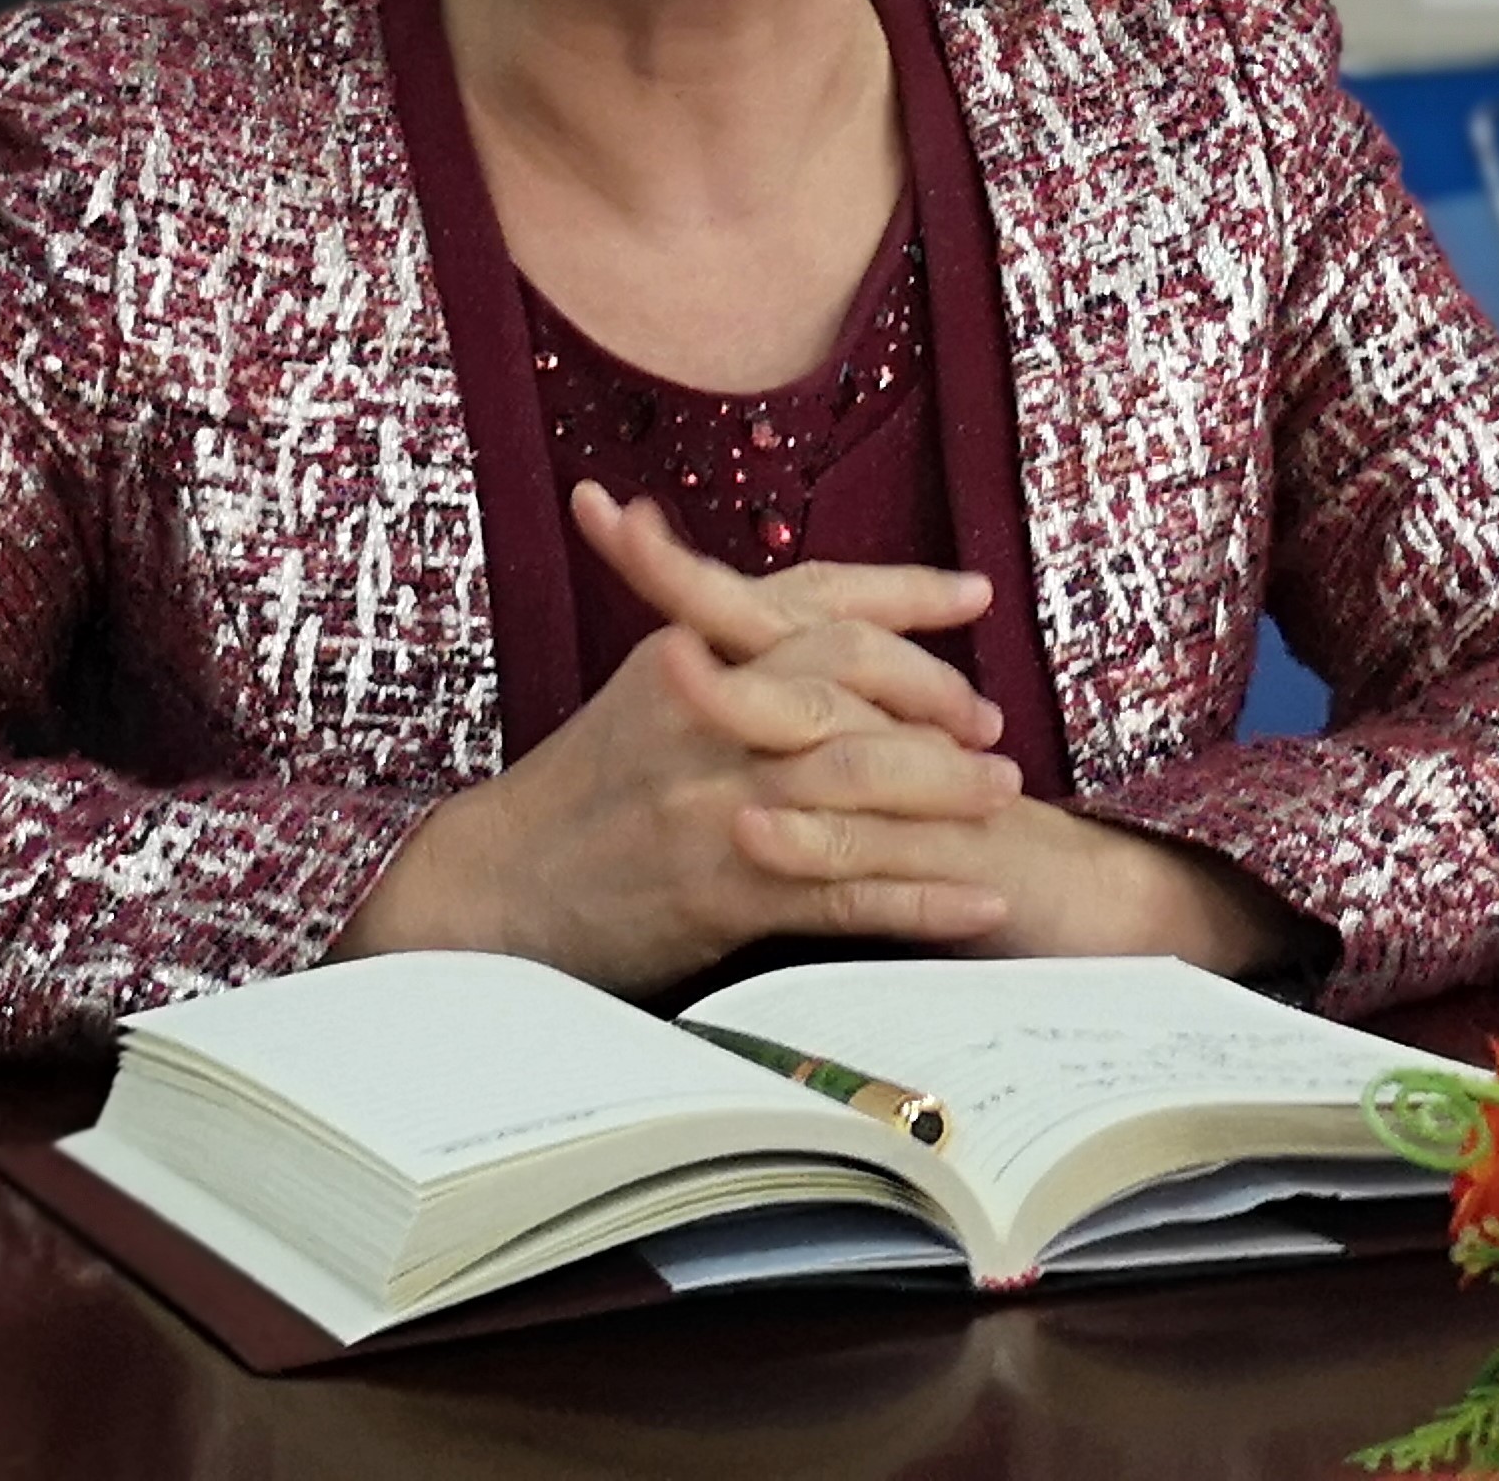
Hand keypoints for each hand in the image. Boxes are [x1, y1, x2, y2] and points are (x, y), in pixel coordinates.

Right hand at [331, 489, 1025, 990]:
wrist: (491, 888)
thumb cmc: (575, 793)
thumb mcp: (643, 694)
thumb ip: (721, 648)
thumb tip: (795, 618)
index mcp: (691, 653)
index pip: (816, 599)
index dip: (903, 594)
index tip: (972, 596)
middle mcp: (708, 715)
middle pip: (852, 681)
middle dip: (937, 697)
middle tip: (992, 725)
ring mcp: (717, 802)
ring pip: (858, 780)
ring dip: (946, 792)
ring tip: (1007, 802)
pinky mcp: (722, 890)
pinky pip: (845, 890)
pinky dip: (923, 898)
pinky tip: (980, 904)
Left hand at [577, 489, 1318, 984]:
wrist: (1083, 898)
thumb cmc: (966, 829)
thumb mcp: (879, 768)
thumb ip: (817, 724)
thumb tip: (714, 674)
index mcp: (848, 690)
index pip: (754, 605)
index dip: (677, 562)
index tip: (599, 507)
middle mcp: (876, 715)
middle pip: (776, 626)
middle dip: (691, 584)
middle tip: (622, 529)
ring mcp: (909, 784)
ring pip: (816, 725)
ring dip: (740, 692)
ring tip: (669, 667)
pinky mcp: (939, 866)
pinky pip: (860, 856)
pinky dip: (808, 839)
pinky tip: (756, 831)